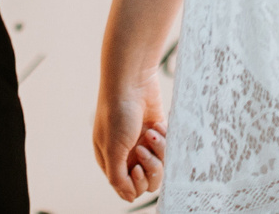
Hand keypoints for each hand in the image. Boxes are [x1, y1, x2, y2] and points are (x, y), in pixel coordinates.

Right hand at [93, 65, 166, 199]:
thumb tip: (129, 198)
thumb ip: (118, 177)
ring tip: (151, 133)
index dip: (136, 183)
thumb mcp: (112, 148)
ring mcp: (142, 143)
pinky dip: (164, 139)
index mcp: (110, 160)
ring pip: (160, 166)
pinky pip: (167, 148)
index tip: (136, 168)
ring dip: (158, 152)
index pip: (127, 187)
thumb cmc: (117, 112)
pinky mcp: (157, 133)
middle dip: (150, 167)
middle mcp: (127, 154)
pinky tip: (156, 125)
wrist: (131, 80)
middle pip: (147, 180)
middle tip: (143, 148)